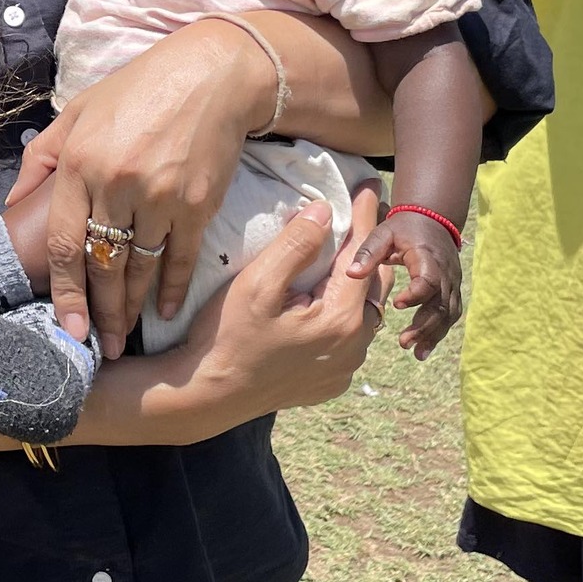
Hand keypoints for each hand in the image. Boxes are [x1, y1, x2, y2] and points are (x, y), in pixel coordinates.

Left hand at [7, 20, 276, 356]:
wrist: (211, 76)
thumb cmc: (138, 90)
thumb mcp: (78, 111)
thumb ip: (42, 158)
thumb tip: (13, 204)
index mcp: (80, 163)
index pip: (63, 244)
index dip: (63, 292)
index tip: (66, 328)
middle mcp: (117, 185)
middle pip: (102, 267)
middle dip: (99, 313)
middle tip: (99, 347)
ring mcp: (160, 197)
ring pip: (139, 269)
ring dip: (131, 310)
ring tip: (125, 338)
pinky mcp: (198, 204)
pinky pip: (181, 259)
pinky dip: (172, 289)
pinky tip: (165, 310)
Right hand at [160, 192, 384, 431]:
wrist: (207, 396)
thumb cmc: (226, 337)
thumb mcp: (257, 284)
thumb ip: (294, 245)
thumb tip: (323, 211)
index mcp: (341, 320)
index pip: (361, 256)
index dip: (364, 216)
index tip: (369, 185)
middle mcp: (354, 347)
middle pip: (374, 284)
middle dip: (370, 246)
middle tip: (367, 211)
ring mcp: (345, 368)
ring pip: (365, 311)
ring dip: (359, 280)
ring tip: (350, 250)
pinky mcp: (331, 380)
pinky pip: (351, 337)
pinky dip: (347, 310)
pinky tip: (329, 297)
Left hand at [346, 207, 461, 357]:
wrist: (432, 219)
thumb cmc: (403, 228)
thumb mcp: (383, 233)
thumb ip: (368, 252)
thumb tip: (351, 274)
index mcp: (427, 257)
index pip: (429, 280)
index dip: (416, 295)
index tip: (397, 304)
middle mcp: (445, 272)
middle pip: (441, 304)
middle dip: (424, 326)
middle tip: (403, 342)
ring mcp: (452, 283)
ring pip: (449, 313)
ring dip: (434, 334)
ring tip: (416, 353)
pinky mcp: (453, 290)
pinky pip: (451, 314)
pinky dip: (439, 332)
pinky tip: (424, 349)